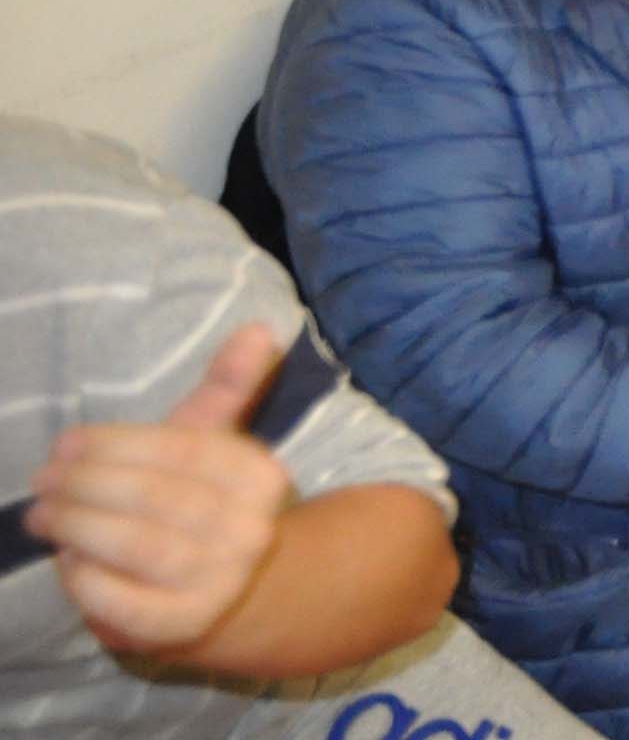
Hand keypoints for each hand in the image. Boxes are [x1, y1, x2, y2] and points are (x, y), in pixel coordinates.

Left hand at [28, 323, 289, 657]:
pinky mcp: (185, 625)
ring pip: (138, 546)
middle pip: (155, 498)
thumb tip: (258, 328)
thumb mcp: (215, 443)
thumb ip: (228, 387)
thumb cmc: (204, 502)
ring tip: (42, 516)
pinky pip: (125, 602)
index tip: (66, 443)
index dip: (116, 445)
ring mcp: (221, 581)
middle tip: (42, 481)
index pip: (182, 450)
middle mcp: (250, 529)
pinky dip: (88, 581)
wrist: (235, 590)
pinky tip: (70, 561)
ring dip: (79, 528)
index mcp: (260, 477)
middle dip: (86, 486)